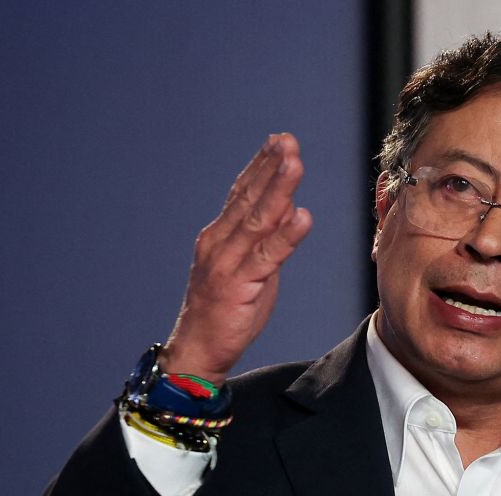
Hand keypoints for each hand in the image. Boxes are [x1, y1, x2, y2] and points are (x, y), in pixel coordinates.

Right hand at [161, 133, 312, 383]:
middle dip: (271, 167)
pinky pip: (266, 256)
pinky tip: (301, 217)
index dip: (261, 165)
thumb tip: (287, 206)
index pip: (242, 192)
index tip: (280, 141)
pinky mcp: (237, 285)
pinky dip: (285, 236)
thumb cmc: (227, 310)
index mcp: (219, 235)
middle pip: (249, 198)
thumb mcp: (251, 267)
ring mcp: (225, 262)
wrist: (200, 349)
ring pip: (256, 220)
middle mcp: (218, 241)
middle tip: (289, 141)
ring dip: (277, 189)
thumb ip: (265, 238)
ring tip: (295, 164)